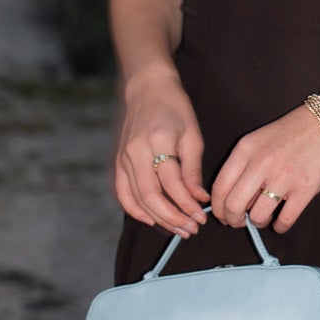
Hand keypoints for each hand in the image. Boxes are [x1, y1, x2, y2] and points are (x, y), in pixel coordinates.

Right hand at [112, 69, 208, 237]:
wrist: (148, 89)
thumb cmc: (175, 109)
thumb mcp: (192, 136)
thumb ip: (192, 170)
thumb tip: (199, 199)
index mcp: (158, 141)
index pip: (172, 183)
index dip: (187, 204)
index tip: (201, 217)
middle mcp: (136, 151)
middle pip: (151, 196)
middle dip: (172, 218)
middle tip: (191, 230)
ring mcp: (123, 157)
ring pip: (136, 199)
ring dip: (157, 218)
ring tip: (177, 229)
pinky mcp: (117, 161)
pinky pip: (122, 193)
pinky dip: (134, 210)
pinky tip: (151, 220)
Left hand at [209, 101, 319, 233]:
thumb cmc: (289, 135)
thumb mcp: (257, 141)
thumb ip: (241, 166)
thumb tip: (230, 201)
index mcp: (246, 149)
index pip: (220, 187)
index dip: (218, 207)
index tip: (223, 215)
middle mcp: (262, 162)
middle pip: (234, 205)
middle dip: (233, 220)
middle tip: (239, 222)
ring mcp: (284, 176)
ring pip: (257, 216)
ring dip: (258, 222)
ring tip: (264, 217)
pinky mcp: (305, 189)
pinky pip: (284, 220)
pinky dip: (279, 226)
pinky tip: (280, 221)